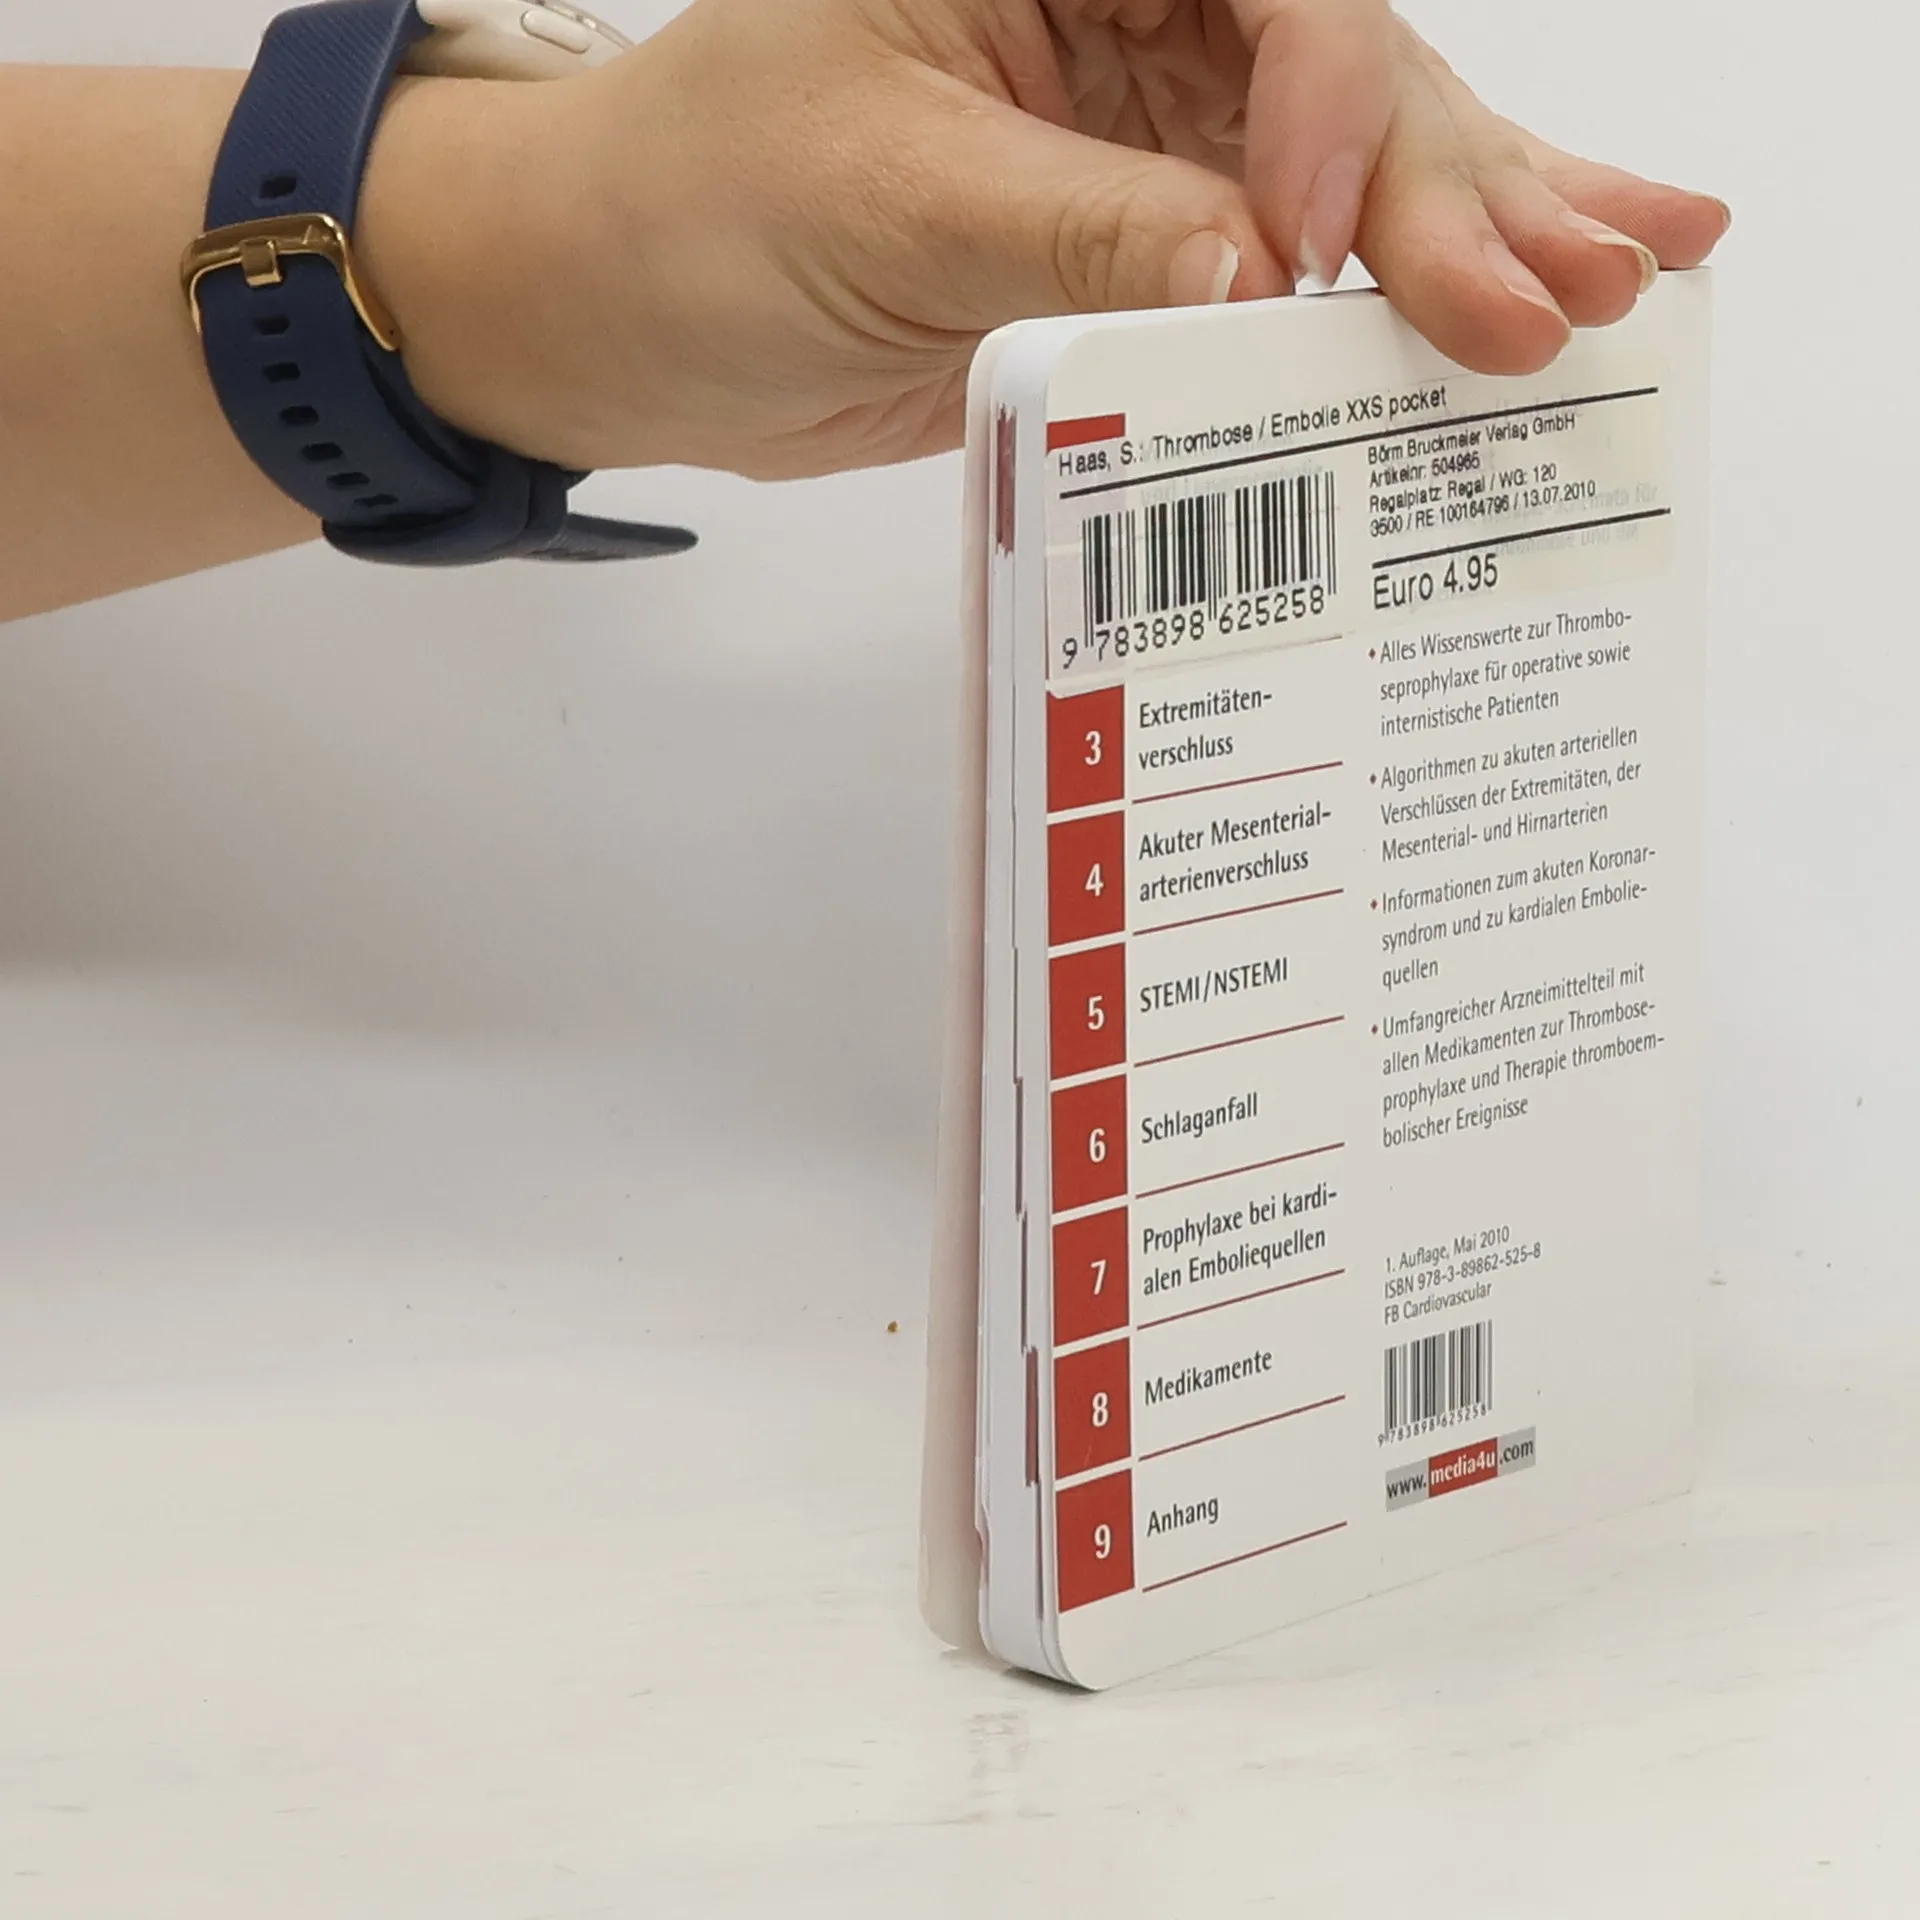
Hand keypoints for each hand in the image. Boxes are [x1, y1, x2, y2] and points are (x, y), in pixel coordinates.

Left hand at [363, 0, 1729, 481]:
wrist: (621, 315)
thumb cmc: (699, 210)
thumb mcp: (890, 203)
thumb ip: (1086, 237)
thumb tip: (1261, 296)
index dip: (1327, 109)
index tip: (1314, 253)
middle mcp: (1130, 6)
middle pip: (1345, 78)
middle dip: (1455, 190)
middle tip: (1571, 294)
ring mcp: (1152, 130)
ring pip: (1356, 168)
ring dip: (1486, 229)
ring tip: (1633, 282)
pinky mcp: (1148, 244)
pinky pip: (1295, 268)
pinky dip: (1402, 291)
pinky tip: (1544, 275)